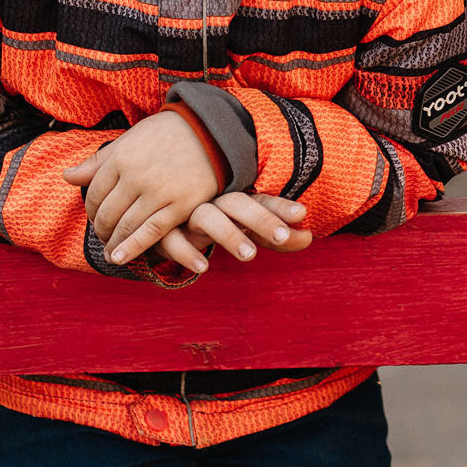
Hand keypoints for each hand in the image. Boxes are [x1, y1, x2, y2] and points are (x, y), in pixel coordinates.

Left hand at [61, 110, 219, 264]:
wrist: (213, 132)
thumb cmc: (168, 132)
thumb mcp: (131, 138)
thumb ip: (99, 161)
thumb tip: (66, 176)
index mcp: (122, 157)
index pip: (94, 192)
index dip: (91, 209)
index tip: (96, 217)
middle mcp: (136, 176)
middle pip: (107, 213)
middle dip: (101, 229)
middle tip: (104, 235)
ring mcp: (159, 192)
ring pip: (126, 227)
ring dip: (113, 243)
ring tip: (110, 252)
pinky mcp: (180, 206)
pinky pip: (151, 233)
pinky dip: (132, 248)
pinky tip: (120, 258)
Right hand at [144, 194, 314, 274]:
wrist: (156, 219)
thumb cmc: (214, 224)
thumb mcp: (247, 230)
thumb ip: (276, 237)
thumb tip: (310, 237)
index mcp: (235, 199)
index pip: (261, 199)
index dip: (280, 207)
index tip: (303, 214)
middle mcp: (213, 201)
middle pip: (238, 203)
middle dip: (261, 219)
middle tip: (284, 237)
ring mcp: (187, 214)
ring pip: (208, 216)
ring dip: (229, 234)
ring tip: (250, 256)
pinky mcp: (162, 230)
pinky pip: (172, 237)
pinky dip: (187, 251)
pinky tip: (203, 268)